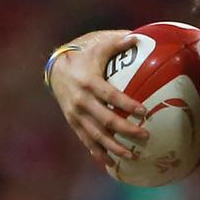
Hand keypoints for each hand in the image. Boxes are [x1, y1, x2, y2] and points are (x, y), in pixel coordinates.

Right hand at [49, 32, 149, 167]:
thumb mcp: (98, 48)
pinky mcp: (73, 122)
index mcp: (89, 82)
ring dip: (114, 146)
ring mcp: (76, 114)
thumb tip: (138, 37)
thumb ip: (117, 43)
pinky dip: (97, 152)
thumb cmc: (83, 58)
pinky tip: (109, 162)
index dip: (126, 104)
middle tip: (144, 136)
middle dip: (126, 130)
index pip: (110, 95)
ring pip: (96, 134)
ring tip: (131, 155)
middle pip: (106, 119)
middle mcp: (82, 101)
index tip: (143, 111)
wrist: (55, 70)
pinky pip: (86, 140)